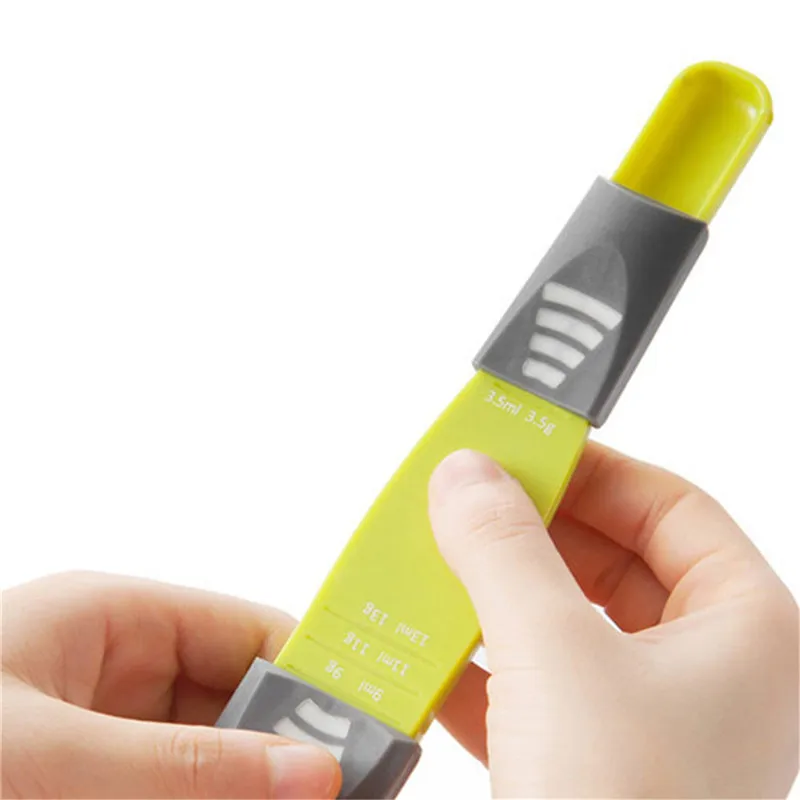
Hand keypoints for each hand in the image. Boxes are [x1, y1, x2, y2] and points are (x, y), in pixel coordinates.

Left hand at [1, 572, 339, 797]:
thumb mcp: (49, 757)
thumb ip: (184, 767)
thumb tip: (310, 770)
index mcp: (115, 620)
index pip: (248, 635)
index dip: (314, 680)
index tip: (367, 735)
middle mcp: (116, 673)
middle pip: (238, 705)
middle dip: (288, 751)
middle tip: (341, 791)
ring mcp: (99, 737)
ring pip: (209, 761)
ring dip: (255, 787)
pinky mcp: (84, 783)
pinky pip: (174, 788)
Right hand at [430, 446, 797, 797]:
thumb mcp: (554, 656)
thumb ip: (506, 549)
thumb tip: (468, 475)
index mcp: (746, 633)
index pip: (671, 507)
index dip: (594, 470)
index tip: (523, 450)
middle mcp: (710, 675)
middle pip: (616, 560)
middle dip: (535, 530)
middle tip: (472, 501)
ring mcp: (654, 724)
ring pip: (571, 623)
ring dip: (502, 595)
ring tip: (446, 561)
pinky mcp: (598, 768)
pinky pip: (539, 688)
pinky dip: (486, 666)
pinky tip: (436, 651)